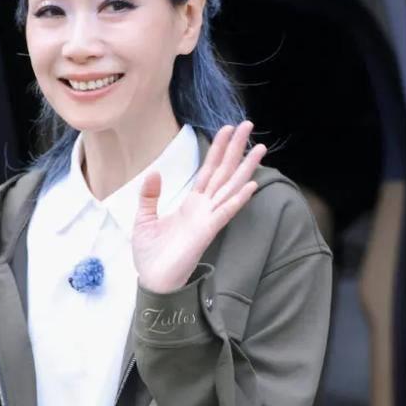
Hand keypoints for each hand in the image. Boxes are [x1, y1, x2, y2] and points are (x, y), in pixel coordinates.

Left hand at [132, 121, 266, 293]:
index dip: (217, 149)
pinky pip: (224, 212)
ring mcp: (207, 219)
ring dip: (245, 168)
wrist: (152, 280)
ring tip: (260, 148)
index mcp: (191, 204)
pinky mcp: (206, 232)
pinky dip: (238, 199)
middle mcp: (203, 209)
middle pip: (224, 172)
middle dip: (236, 149)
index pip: (208, 171)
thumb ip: (150, 196)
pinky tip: (251, 184)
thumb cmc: (150, 255)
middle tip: (248, 124)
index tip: (226, 128)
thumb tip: (154, 172)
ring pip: (230, 188)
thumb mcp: (144, 219)